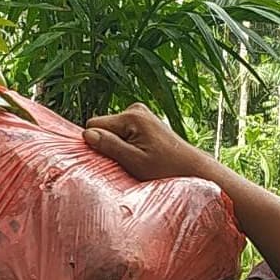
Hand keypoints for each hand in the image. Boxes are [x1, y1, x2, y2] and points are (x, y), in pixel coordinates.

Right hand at [83, 104, 211, 180]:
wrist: (192, 170)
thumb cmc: (166, 169)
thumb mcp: (135, 162)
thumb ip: (110, 146)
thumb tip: (86, 135)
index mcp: (132, 116)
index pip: (94, 125)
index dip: (97, 144)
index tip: (110, 160)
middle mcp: (136, 109)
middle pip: (103, 127)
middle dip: (109, 145)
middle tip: (126, 163)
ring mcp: (141, 114)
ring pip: (113, 131)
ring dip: (119, 147)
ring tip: (137, 161)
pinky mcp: (145, 122)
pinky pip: (124, 133)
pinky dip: (128, 146)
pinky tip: (141, 157)